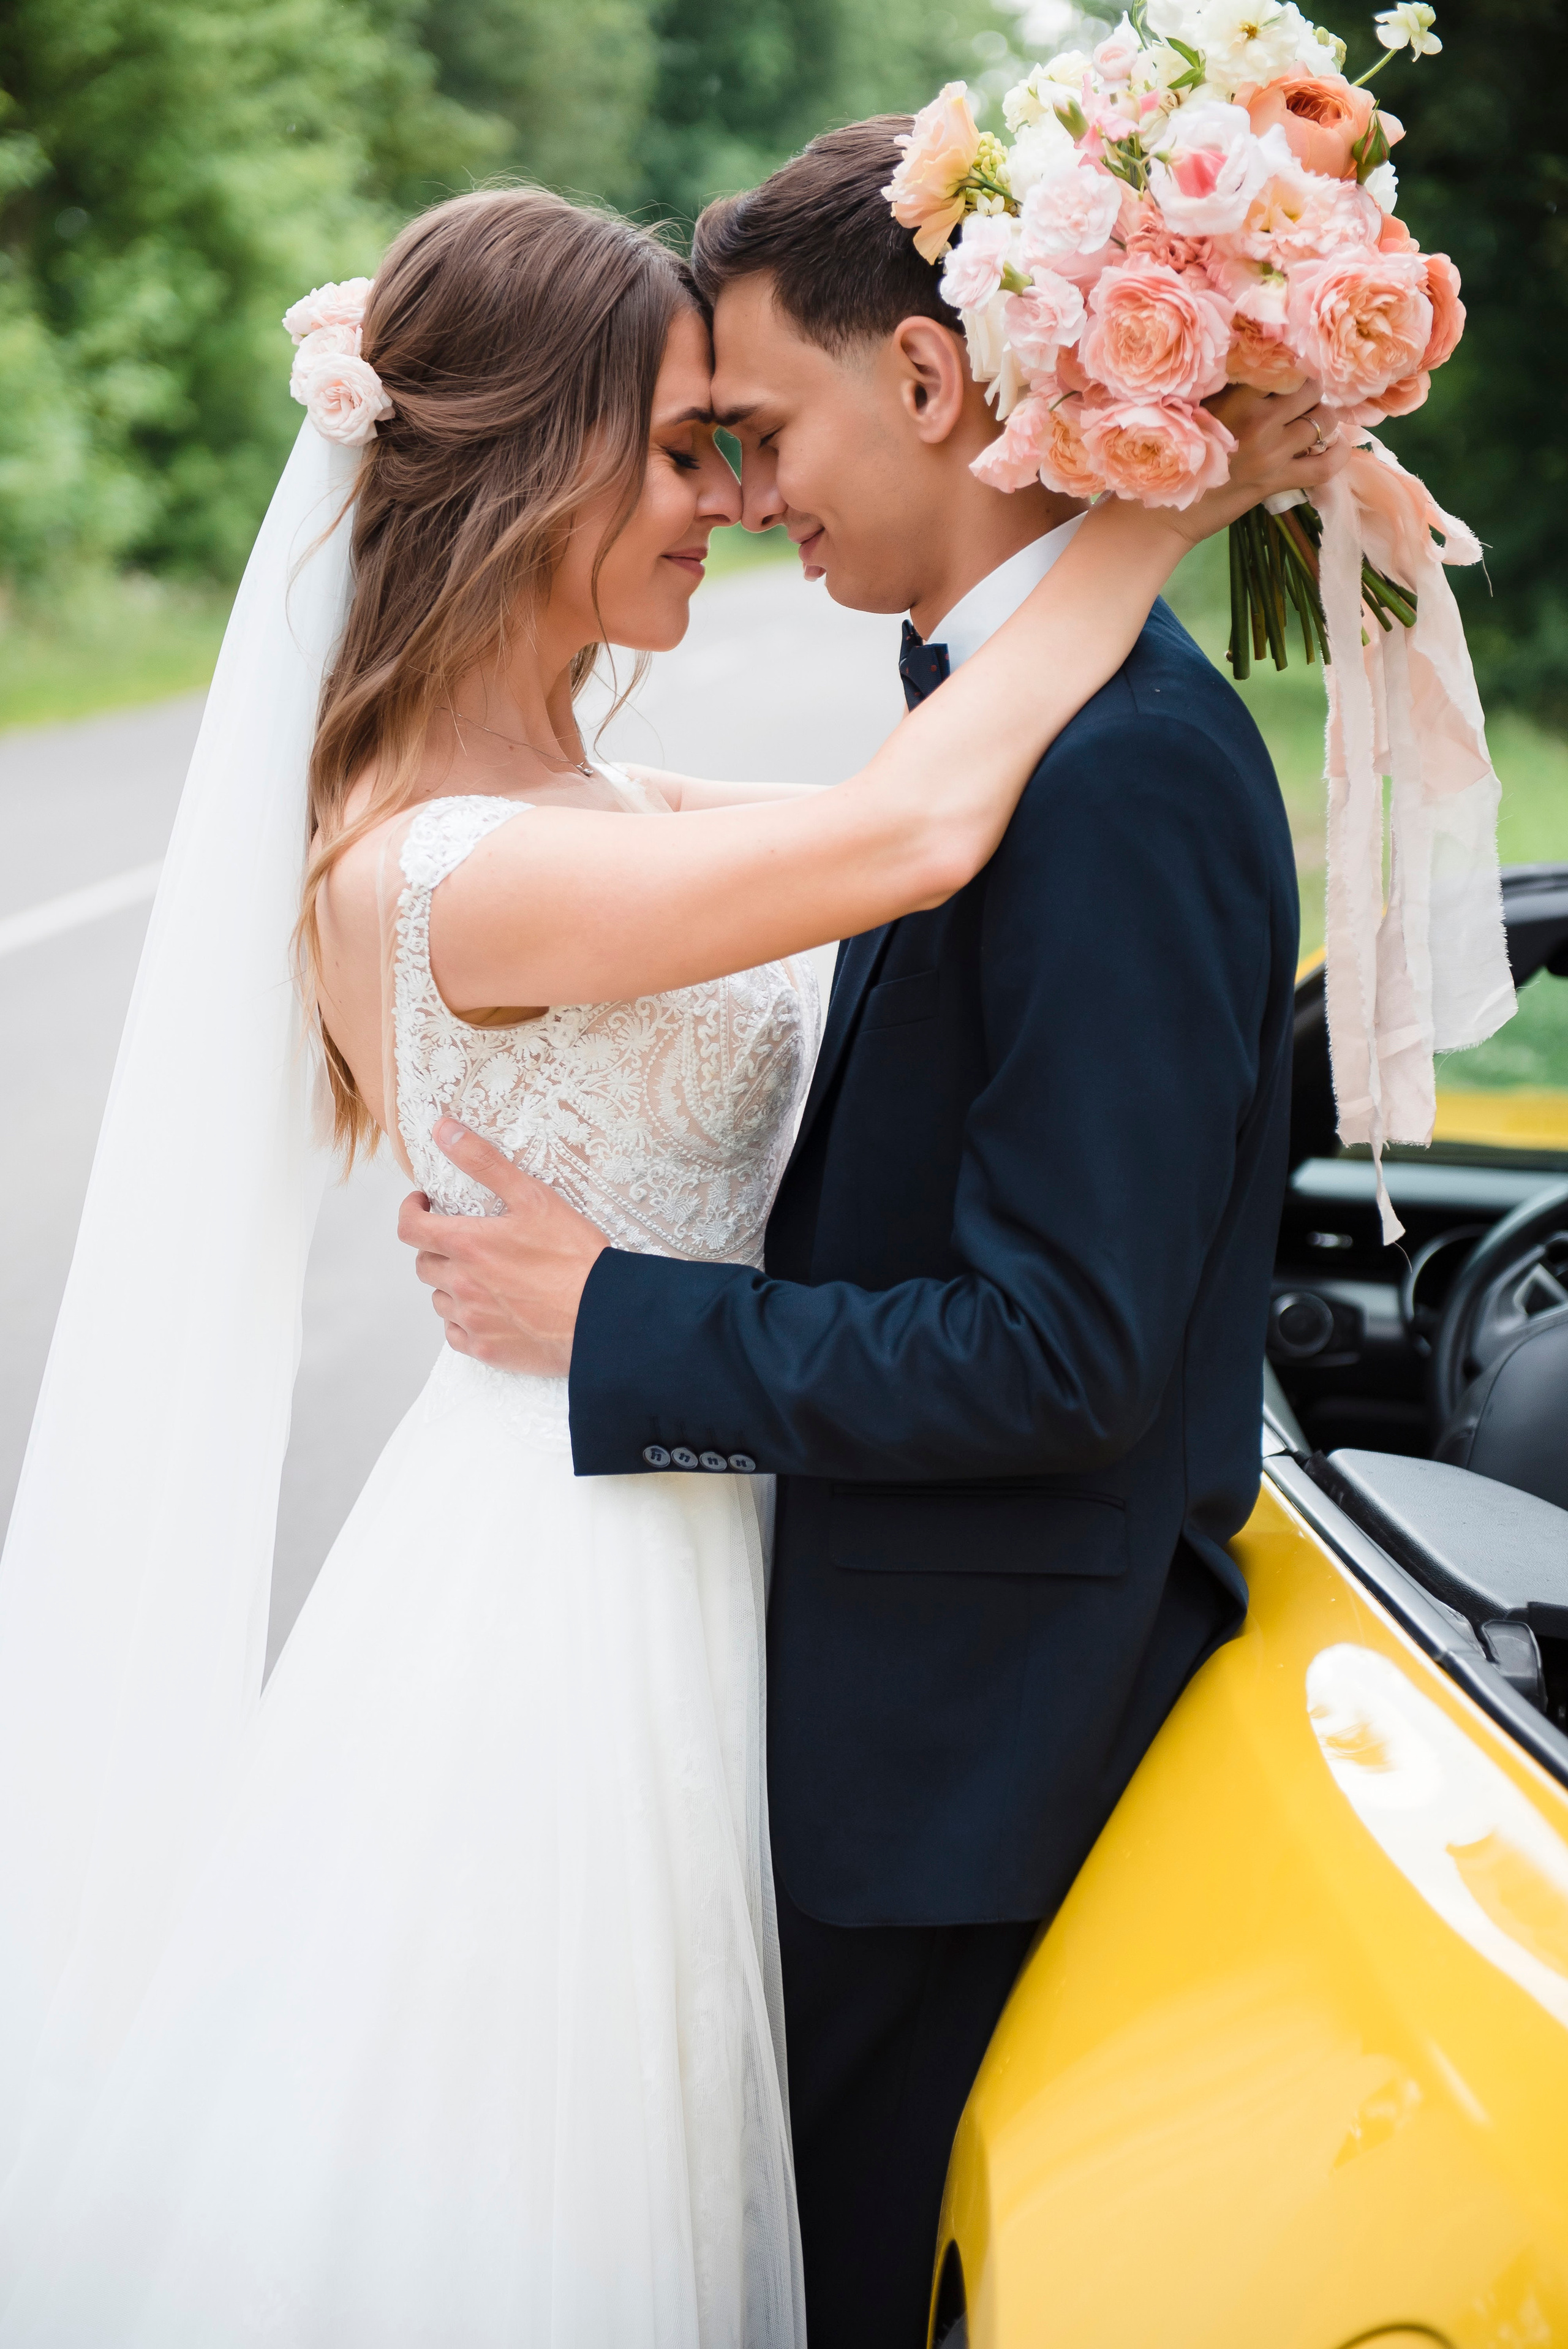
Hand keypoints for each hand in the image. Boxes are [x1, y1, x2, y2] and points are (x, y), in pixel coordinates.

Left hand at [396, 1119, 609, 1376]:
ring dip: (451, 1284)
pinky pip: (454, 1333)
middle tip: (465, 1239)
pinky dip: (463, 1320)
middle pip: (423, 1263)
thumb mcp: (532, 1197)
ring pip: (439, 1299)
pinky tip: (488, 1310)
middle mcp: (460, 1284)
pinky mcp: (485, 1349)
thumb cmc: (574, 1256)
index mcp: (466, 1244)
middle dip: (437, 1247)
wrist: (603, 1315)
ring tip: (482, 1275)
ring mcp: (471, 1320)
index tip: (425, 1206)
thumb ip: (484, 1162)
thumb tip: (444, 1130)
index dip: (411, 1212)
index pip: (409, 1228)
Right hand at [1168, 379, 1350, 548]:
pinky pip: (1325, 465)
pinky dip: (1338, 453)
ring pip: (1323, 420)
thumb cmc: (1173, 457)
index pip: (1281, 365)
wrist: (1163, 511)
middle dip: (1309, 391)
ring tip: (1313, 421)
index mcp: (1236, 397)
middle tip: (1300, 399)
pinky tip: (1336, 446)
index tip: (1286, 370)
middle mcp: (1259, 420)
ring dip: (1323, 418)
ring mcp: (1271, 452)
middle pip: (1309, 388)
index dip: (1289, 364)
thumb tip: (1255, 365)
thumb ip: (1225, 388)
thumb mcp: (1194, 410)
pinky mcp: (1277, 482)